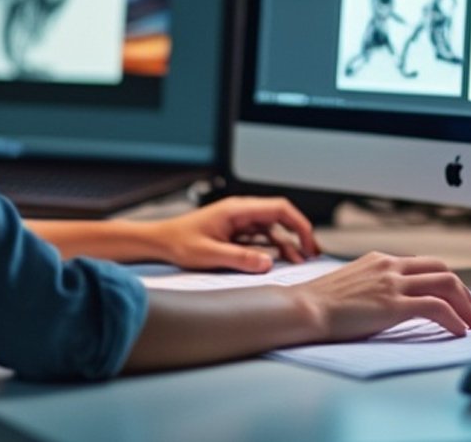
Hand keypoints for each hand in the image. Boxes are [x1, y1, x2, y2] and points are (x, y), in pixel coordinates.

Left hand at [149, 196, 319, 271]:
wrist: (159, 242)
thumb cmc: (178, 243)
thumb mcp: (209, 254)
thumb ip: (239, 258)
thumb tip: (267, 263)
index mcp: (237, 210)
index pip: (279, 208)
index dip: (299, 224)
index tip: (309, 243)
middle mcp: (241, 212)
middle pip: (280, 218)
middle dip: (298, 234)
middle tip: (312, 254)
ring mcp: (238, 222)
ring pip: (272, 230)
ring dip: (286, 244)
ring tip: (299, 262)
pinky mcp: (234, 233)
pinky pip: (260, 238)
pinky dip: (272, 248)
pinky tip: (279, 261)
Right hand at [293, 251, 470, 339]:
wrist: (302, 309)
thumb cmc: (318, 304)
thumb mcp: (351, 285)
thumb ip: (373, 287)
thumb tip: (387, 303)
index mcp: (380, 260)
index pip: (425, 265)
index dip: (446, 282)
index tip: (456, 300)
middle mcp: (390, 266)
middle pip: (443, 270)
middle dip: (464, 292)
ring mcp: (393, 283)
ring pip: (446, 284)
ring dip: (466, 305)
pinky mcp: (393, 304)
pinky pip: (436, 307)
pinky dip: (454, 319)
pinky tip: (458, 331)